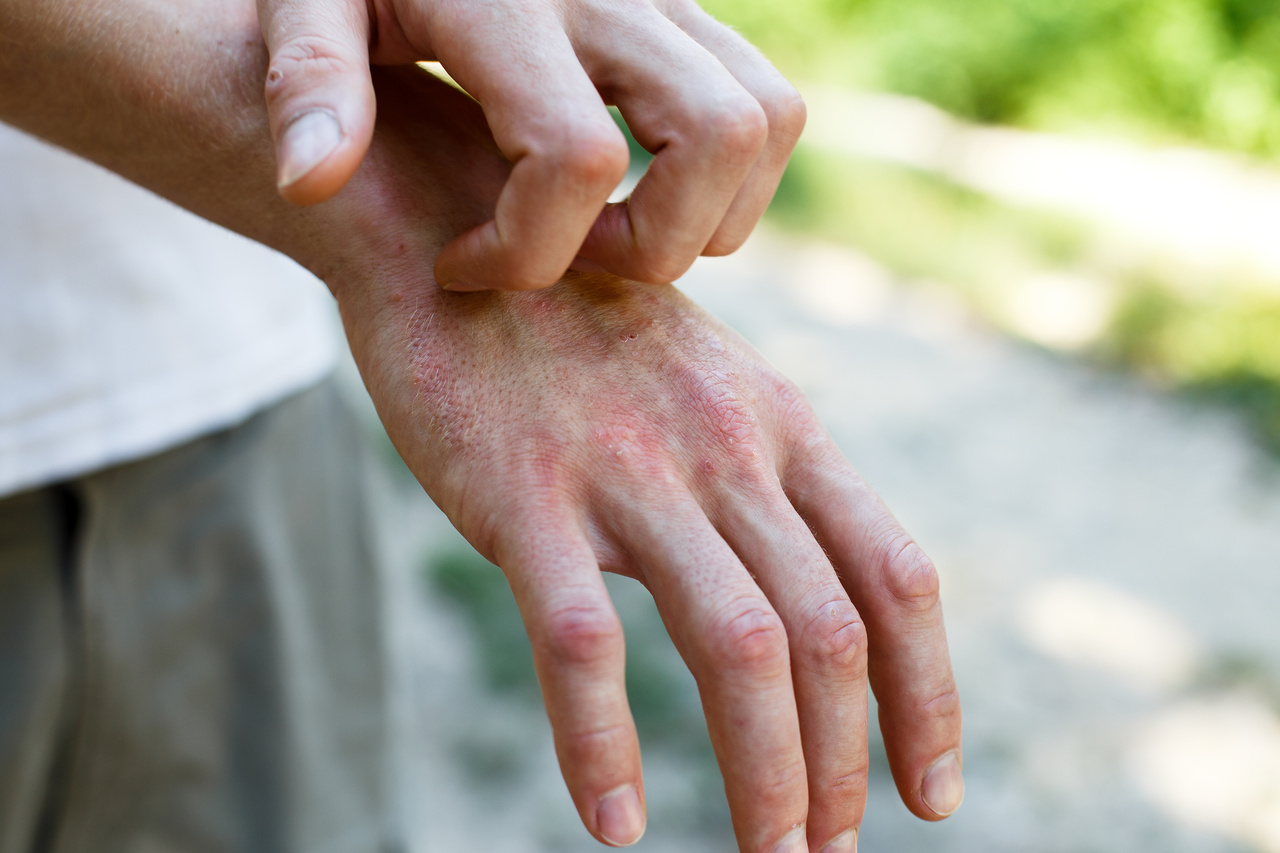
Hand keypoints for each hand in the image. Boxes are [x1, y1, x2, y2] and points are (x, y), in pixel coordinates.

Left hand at [256, 0, 805, 290]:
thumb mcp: (301, 1)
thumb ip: (308, 80)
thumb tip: (313, 183)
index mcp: (508, 3)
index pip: (574, 157)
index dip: (525, 252)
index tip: (457, 265)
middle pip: (717, 137)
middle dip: (652, 244)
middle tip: (563, 258)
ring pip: (766, 121)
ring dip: (708, 214)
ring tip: (606, 235)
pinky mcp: (690, 10)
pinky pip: (767, 104)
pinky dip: (728, 178)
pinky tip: (638, 193)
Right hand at [331, 67, 962, 852]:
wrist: (454, 237)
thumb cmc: (579, 330)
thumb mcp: (704, 387)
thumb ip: (761, 476)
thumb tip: (807, 593)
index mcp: (779, 427)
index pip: (894, 575)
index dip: (930, 695)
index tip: (934, 789)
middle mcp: (725, 449)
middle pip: (830, 630)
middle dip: (848, 758)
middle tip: (830, 844)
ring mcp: (627, 472)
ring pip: (738, 645)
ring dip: (767, 771)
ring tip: (770, 850)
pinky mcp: (523, 497)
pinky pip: (583, 646)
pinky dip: (604, 748)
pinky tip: (616, 823)